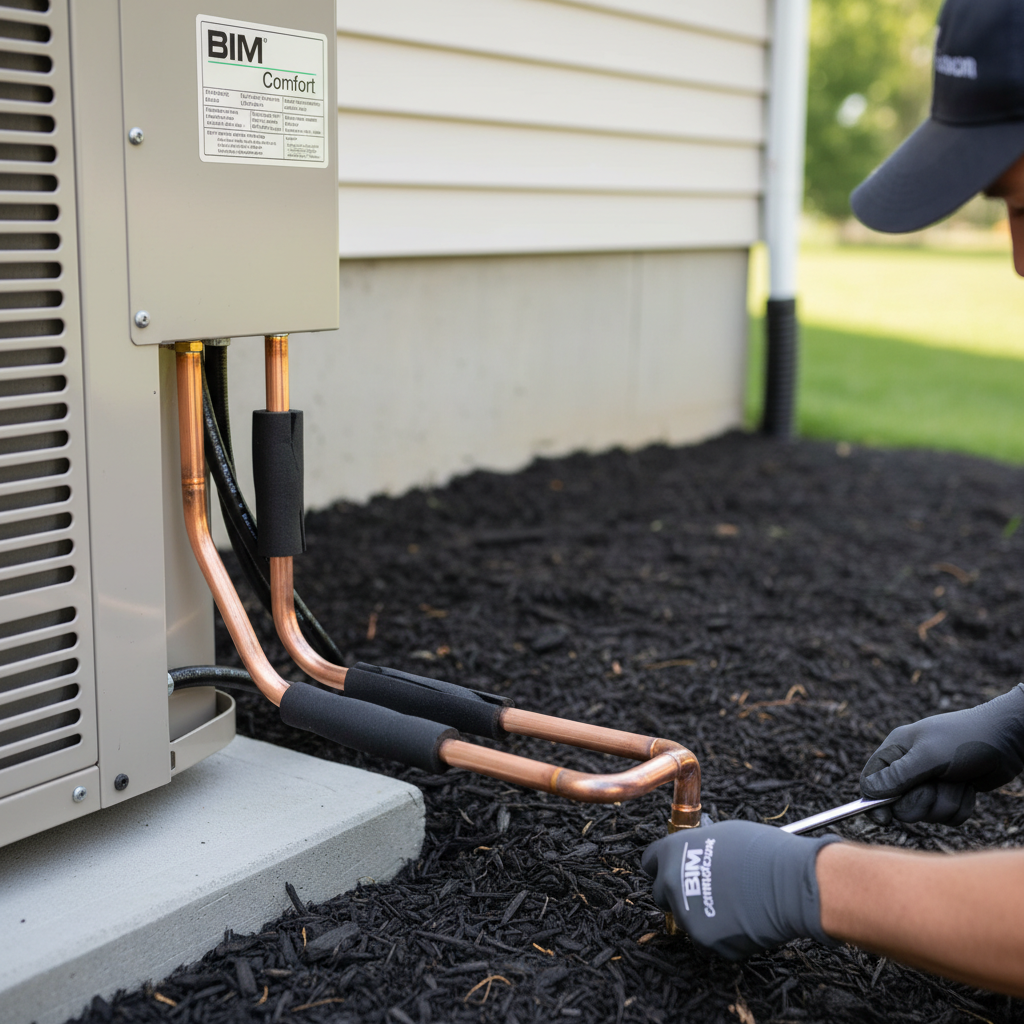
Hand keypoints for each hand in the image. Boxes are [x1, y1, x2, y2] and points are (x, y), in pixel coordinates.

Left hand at [640, 820, 841, 960]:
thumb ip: (698, 847)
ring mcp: (686, 915)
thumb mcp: (721, 834)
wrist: (788, 883)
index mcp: (672, 852)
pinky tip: (741, 921)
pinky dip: (720, 935)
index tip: (674, 869)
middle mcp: (671, 883)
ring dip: (700, 915)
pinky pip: (706, 940)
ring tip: (731, 905)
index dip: (663, 865)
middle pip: (661, 894)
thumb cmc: (761, 851)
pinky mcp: (705, 941)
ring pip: (685, 919)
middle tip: (705, 890)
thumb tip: (696, 853)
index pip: (650, 861)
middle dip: (678, 893)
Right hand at [861, 683, 1023, 824]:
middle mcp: (910, 767)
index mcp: (896, 751)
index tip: (883, 818)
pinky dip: (960, 805)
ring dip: (947, 801)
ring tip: (959, 781)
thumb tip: (869, 791)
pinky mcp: (950, 793)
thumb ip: (898, 775)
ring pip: (927, 813)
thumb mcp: (928, 756)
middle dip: (923, 800)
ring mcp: (931, 782)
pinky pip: (948, 816)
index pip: (871, 780)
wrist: (1006, 739)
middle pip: (900, 804)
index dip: (874, 801)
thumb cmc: (964, 739)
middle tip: (936, 785)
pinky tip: (968, 787)